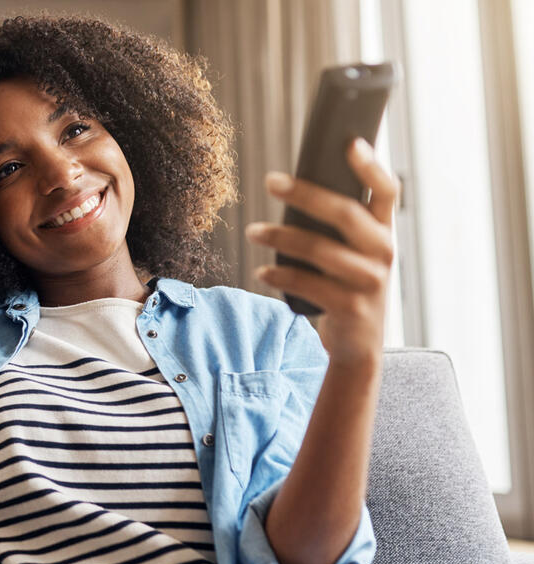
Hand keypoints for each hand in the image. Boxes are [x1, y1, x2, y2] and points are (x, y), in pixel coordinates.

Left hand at [245, 137, 399, 369]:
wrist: (358, 345)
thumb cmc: (347, 287)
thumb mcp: (354, 255)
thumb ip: (339, 227)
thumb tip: (296, 188)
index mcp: (385, 233)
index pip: (387, 191)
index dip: (372, 166)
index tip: (350, 143)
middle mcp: (384, 253)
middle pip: (346, 213)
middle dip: (306, 194)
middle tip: (271, 181)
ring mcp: (370, 282)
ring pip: (320, 249)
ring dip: (280, 237)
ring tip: (252, 231)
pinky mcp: (350, 307)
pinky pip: (308, 284)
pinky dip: (280, 275)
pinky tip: (261, 271)